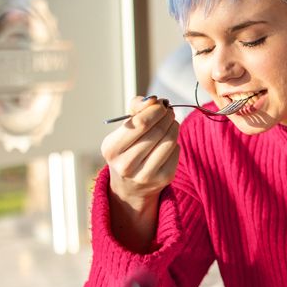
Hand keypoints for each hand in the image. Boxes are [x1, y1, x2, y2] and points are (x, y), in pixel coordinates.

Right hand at [101, 95, 179, 248]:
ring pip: (169, 141)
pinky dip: (175, 142)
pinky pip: (176, 152)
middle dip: (167, 116)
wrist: (130, 186)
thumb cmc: (128, 148)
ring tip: (171, 123)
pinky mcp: (163, 179)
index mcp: (111, 149)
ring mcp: (145, 175)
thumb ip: (136, 109)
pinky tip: (168, 142)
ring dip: (174, 127)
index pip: (140, 122)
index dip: (155, 110)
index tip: (161, 104)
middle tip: (169, 111)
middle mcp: (126, 165)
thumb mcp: (123, 130)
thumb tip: (153, 100)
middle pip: (157, 131)